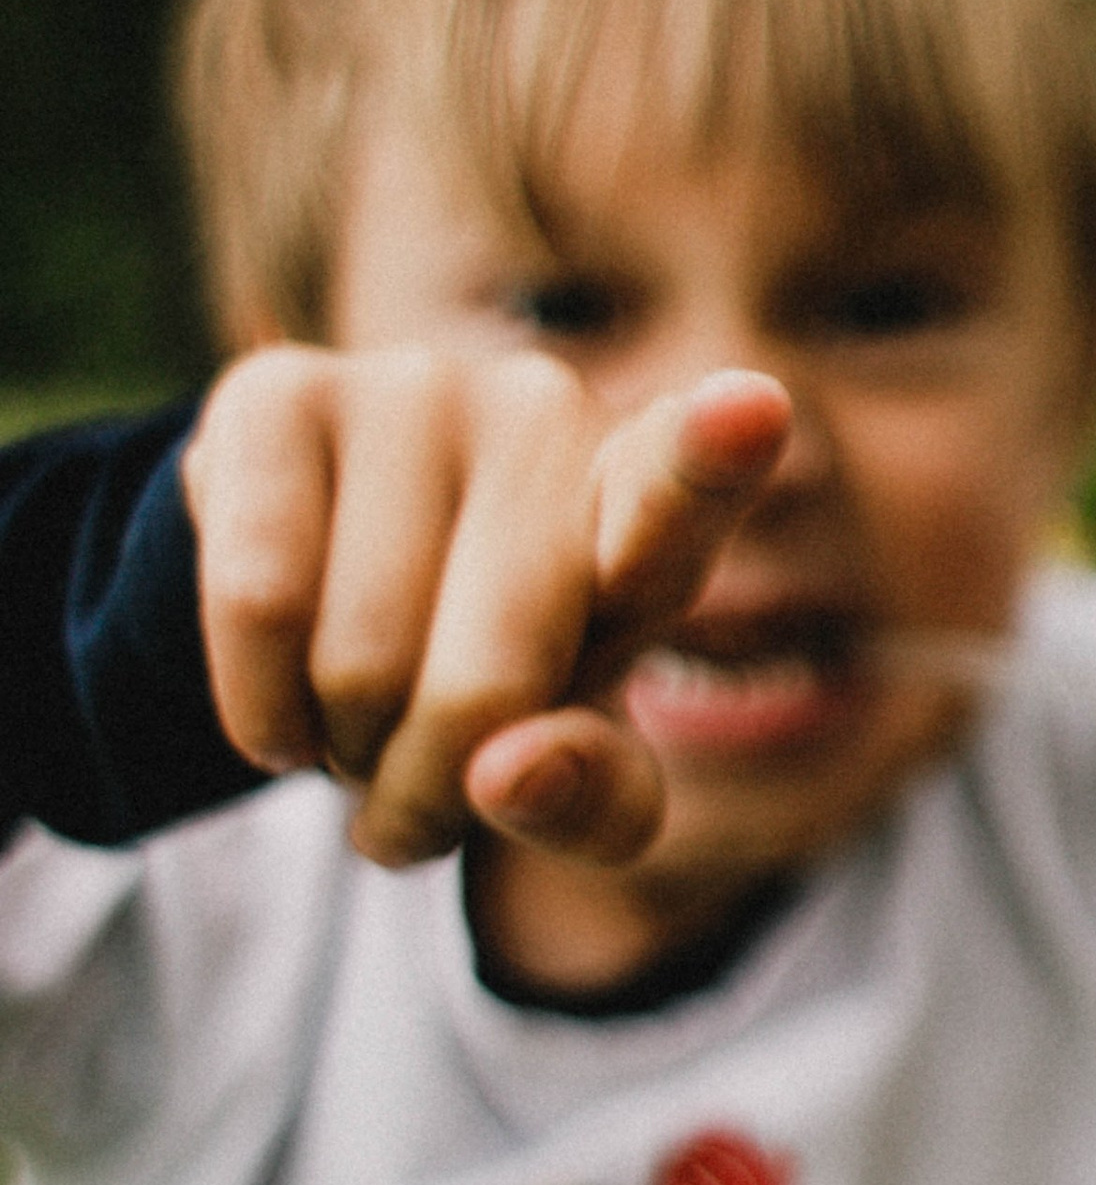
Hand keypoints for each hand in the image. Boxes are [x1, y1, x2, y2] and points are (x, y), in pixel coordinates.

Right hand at [182, 349, 791, 867]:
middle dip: (433, 790)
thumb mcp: (576, 763)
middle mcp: (548, 413)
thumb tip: (509, 772)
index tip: (748, 416)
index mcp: (651, 502)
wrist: (333, 587)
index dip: (712, 454)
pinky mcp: (279, 390)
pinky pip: (260, 600)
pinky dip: (259, 703)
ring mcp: (413, 384)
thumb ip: (594, 801)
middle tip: (422, 791)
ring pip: (359, 661)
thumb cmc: (498, 673)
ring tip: (360, 725)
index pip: (685, 483)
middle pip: (485, 686)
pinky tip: (279, 699)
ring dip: (345, 754)